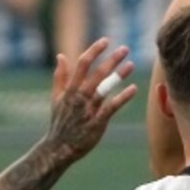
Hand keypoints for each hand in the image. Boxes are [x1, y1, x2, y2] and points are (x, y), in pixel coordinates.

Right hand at [45, 38, 136, 161]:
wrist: (58, 148)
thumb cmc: (59, 123)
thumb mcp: (56, 98)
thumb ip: (60, 77)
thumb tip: (61, 56)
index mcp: (70, 89)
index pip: (82, 64)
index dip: (94, 51)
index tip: (106, 41)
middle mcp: (80, 97)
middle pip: (97, 74)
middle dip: (111, 60)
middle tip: (125, 49)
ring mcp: (89, 110)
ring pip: (105, 88)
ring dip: (118, 76)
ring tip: (131, 64)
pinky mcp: (97, 123)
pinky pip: (112, 107)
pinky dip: (122, 98)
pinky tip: (133, 88)